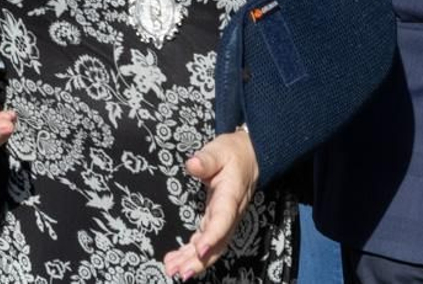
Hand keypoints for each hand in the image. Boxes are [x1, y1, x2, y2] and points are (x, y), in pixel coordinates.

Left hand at [161, 129, 257, 279]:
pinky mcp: (218, 220)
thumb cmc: (232, 153)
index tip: (199, 250)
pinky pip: (208, 241)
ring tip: (173, 270)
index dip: (212, 236)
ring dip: (194, 261)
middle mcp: (230, 213)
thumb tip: (192, 164)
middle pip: (218, 242)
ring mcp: (225, 219)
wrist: (249, 156)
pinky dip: (193, 253)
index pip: (223, 219)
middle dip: (200, 260)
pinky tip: (178, 260)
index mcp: (231, 196)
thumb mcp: (219, 150)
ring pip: (213, 246)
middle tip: (178, 272)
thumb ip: (206, 159)